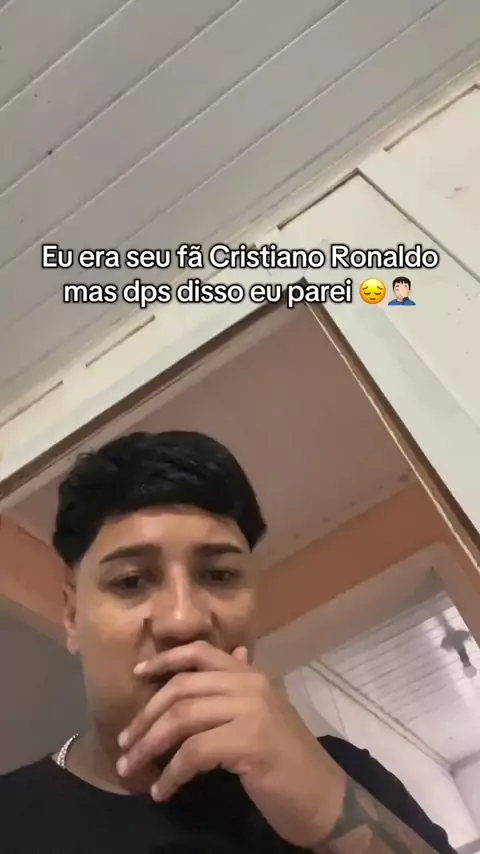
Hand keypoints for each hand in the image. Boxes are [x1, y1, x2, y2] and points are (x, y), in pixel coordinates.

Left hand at [116, 641, 345, 847]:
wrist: (324, 798)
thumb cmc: (288, 761)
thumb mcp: (262, 716)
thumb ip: (240, 689)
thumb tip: (233, 654)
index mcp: (251, 676)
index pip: (200, 652)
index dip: (164, 659)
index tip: (137, 674)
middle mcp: (250, 685)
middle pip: (181, 689)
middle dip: (146, 716)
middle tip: (124, 743)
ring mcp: (251, 711)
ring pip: (182, 719)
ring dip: (149, 746)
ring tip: (132, 769)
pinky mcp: (249, 742)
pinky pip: (194, 753)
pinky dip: (171, 773)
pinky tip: (163, 790)